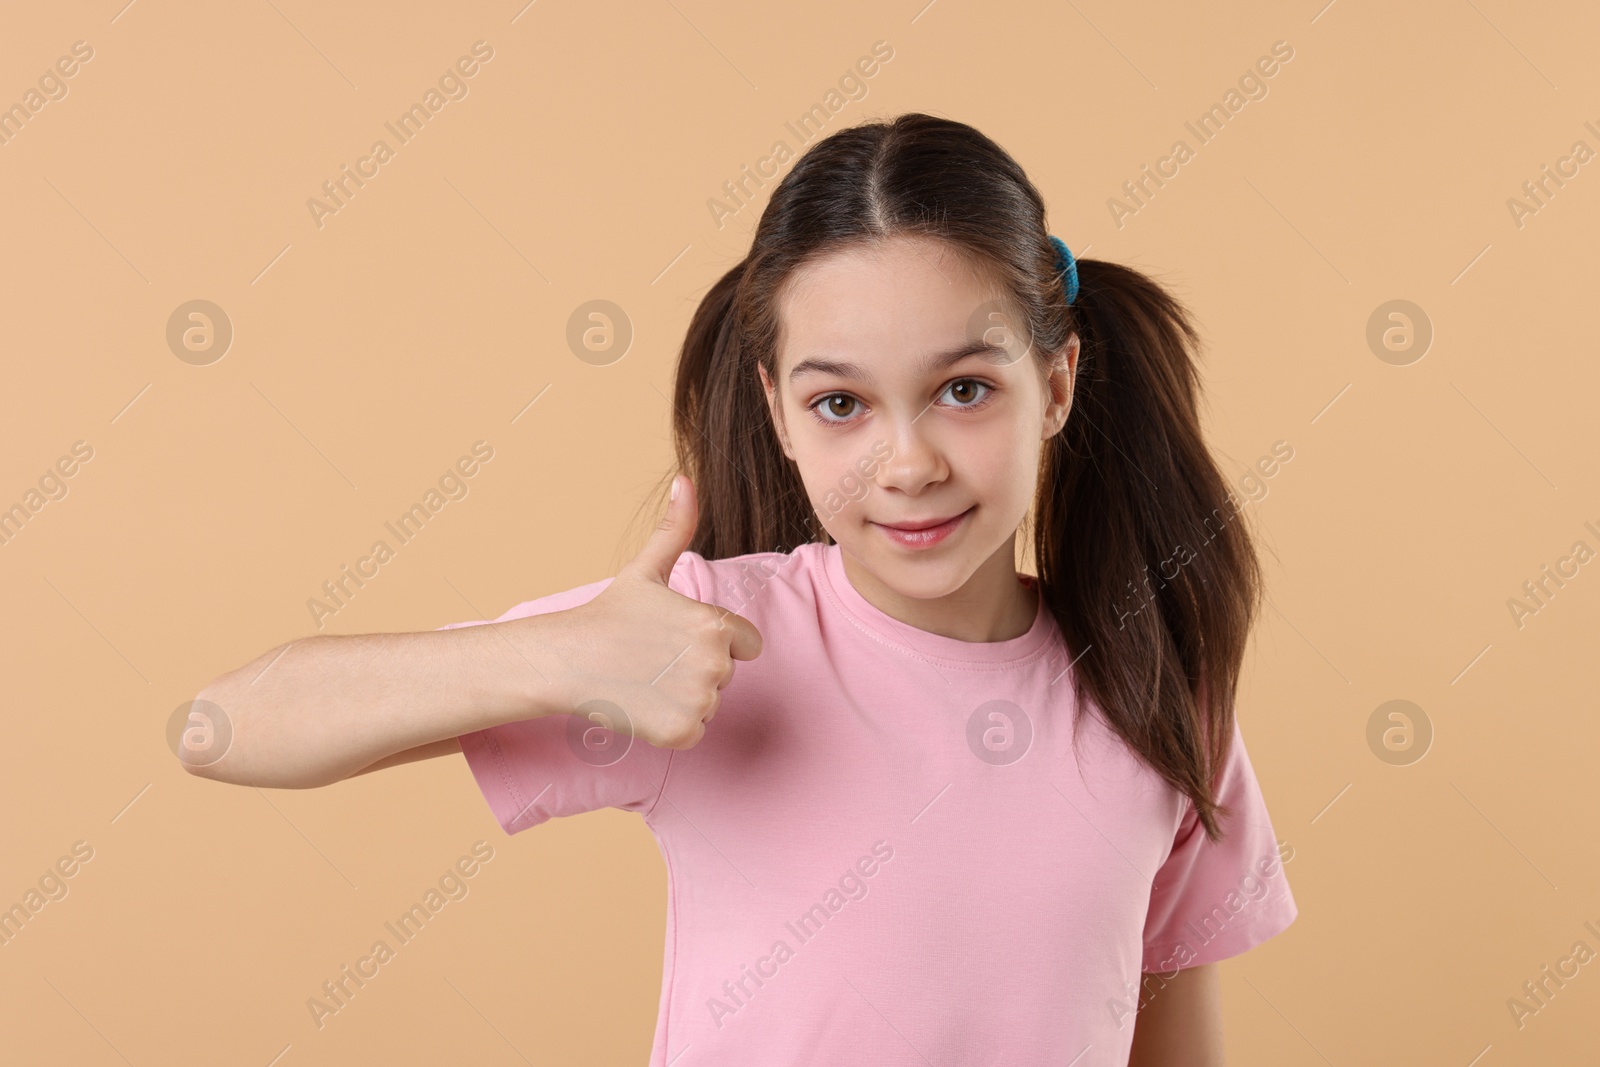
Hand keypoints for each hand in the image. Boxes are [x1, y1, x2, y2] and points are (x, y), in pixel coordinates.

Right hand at [552, 475, 762, 749]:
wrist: (565, 660)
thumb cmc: (608, 614)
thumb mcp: (647, 569)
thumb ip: (676, 528)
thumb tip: (687, 479)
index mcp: (715, 624)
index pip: (747, 644)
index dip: (714, 642)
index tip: (676, 638)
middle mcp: (715, 664)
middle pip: (726, 675)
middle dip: (696, 670)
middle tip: (652, 658)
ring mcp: (700, 701)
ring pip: (709, 704)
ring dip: (683, 698)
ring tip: (644, 679)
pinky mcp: (682, 732)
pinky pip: (693, 732)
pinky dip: (671, 726)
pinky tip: (642, 704)